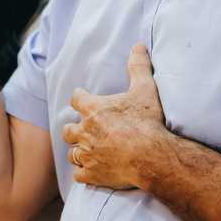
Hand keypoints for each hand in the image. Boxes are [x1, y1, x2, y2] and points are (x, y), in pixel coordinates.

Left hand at [63, 45, 169, 189]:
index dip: (79, 99)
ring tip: (88, 153)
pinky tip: (91, 173)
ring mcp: (87, 154)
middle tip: (83, 131)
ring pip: (72, 153)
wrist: (153, 156)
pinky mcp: (91, 175)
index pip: (76, 99)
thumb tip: (138, 45)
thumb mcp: (145, 89)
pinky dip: (84, 174)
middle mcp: (85, 131)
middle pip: (67, 130)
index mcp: (93, 109)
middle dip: (73, 130)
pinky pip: (79, 175)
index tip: (82, 99)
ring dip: (78, 152)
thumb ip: (138, 67)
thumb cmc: (148, 122)